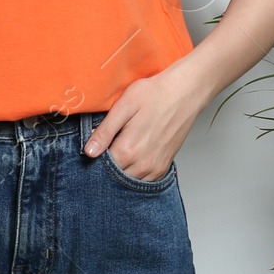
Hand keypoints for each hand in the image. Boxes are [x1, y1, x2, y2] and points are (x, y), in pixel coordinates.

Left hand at [82, 65, 207, 181]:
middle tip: (106, 145)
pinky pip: (143, 180)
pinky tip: (133, 155)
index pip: (100, 167)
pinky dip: (134, 172)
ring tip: (120, 148)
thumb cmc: (154, 94)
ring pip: (128, 180)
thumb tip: (89, 152)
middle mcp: (142, 165)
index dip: (93, 157)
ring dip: (120, 170)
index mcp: (128, 150)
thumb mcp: (124, 106)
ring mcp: (155, 168)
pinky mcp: (163, 167)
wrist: (185, 93)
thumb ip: (105, 132)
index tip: (93, 146)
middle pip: (113, 177)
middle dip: (106, 165)